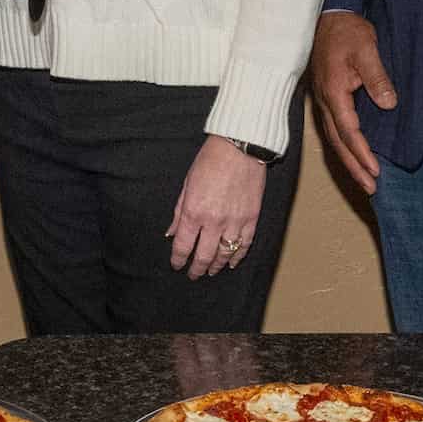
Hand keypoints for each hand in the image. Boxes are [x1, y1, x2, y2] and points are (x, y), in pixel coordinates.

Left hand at [168, 137, 267, 278]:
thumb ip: (179, 212)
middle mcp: (214, 221)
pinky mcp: (251, 218)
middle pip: (204, 256)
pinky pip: (244, 244)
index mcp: (194, 211)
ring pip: (224, 254)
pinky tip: (231, 262)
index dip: (178, 259)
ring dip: (216, 265)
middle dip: (197, 269)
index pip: (183, 245)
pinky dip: (237, 256)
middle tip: (194, 274)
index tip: (176, 265)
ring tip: (211, 271)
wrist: (240, 147)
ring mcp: (235, 221)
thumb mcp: (187, 184)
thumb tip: (171, 233)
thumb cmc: (210, 161)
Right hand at [310, 11, 394, 193]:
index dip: (362, 153)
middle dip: (354, 167)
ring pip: (334, 139)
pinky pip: (334, 129)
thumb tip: (388, 104)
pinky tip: (354, 154)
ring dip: (349, 161)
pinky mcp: (327, 97)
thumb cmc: (347, 32)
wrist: (328, 17)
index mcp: (334, 93)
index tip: (376, 171)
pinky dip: (345, 147)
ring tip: (364, 180)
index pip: (349, 132)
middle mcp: (325, 101)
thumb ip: (376, 77)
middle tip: (370, 189)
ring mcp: (324, 101)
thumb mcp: (366, 49)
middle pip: (338, 143)